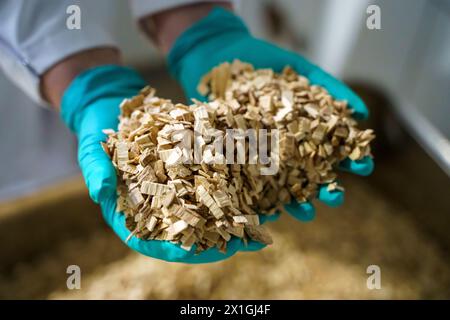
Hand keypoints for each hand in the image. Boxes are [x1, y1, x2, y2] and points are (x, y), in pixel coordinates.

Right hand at [60, 65, 264, 262]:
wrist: (114, 106)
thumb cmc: (98, 133)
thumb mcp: (92, 150)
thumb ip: (95, 171)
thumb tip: (100, 193)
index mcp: (132, 212)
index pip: (153, 242)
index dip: (173, 251)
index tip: (194, 255)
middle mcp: (158, 206)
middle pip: (187, 233)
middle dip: (214, 241)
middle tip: (242, 244)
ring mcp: (176, 189)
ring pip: (205, 212)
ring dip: (231, 220)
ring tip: (259, 226)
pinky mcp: (190, 170)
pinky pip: (211, 184)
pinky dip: (231, 190)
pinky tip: (254, 192)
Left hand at [167, 7, 373, 221]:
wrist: (220, 57)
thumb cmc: (264, 64)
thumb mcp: (301, 70)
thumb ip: (330, 87)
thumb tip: (362, 112)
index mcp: (306, 130)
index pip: (334, 150)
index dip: (350, 160)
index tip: (365, 167)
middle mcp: (286, 147)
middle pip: (311, 173)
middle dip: (325, 188)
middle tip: (336, 198)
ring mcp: (262, 154)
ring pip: (282, 183)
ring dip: (296, 201)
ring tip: (307, 213)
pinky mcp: (237, 158)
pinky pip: (248, 181)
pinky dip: (258, 198)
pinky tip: (267, 211)